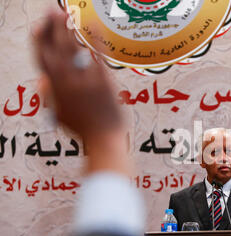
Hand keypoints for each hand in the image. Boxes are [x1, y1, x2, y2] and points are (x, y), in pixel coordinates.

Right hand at [33, 11, 129, 175]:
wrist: (105, 140)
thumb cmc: (83, 129)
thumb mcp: (60, 115)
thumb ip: (50, 97)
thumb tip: (42, 80)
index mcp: (54, 90)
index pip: (42, 58)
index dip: (39, 41)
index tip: (38, 27)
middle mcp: (67, 82)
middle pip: (55, 48)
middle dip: (51, 27)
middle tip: (50, 10)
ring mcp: (85, 80)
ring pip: (73, 48)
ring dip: (67, 28)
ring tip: (64, 13)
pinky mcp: (103, 80)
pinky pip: (97, 54)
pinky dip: (94, 38)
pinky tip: (92, 24)